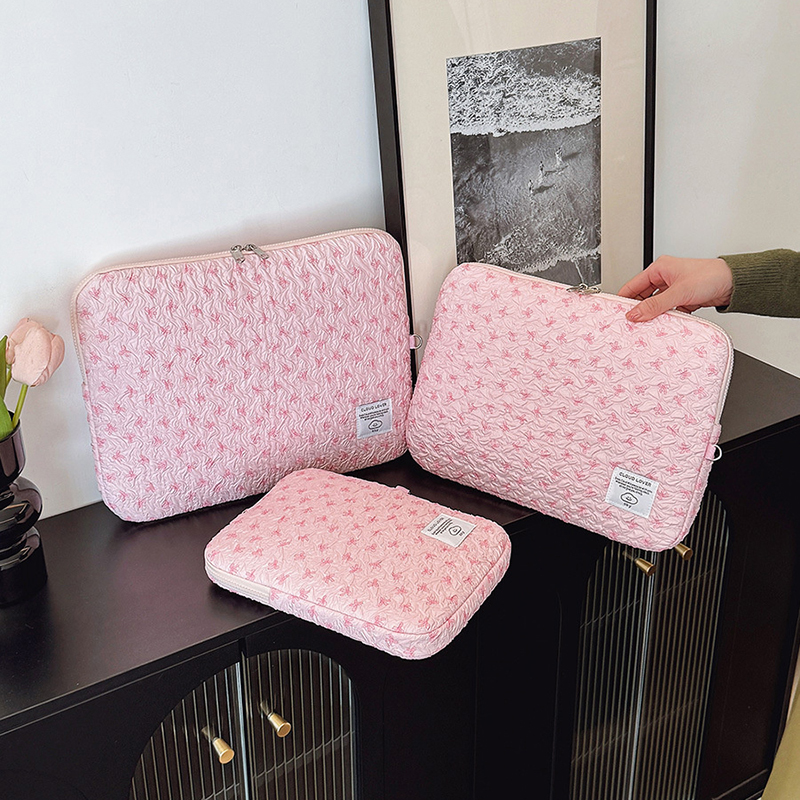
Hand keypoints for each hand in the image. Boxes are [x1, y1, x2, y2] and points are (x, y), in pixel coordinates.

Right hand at [618, 256, 733, 321]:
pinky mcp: (682, 300)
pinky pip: (668, 311)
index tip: (617, 313)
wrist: (734, 283)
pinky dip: (665, 318)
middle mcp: (665, 278)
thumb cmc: (711, 276)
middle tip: (631, 323)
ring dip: (653, 314)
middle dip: (638, 309)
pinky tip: (663, 325)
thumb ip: (655, 305)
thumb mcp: (678, 292)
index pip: (633, 285)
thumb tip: (635, 314)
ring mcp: (673, 289)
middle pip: (643, 297)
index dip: (624, 299)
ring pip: (655, 305)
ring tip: (647, 325)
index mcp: (660, 268)